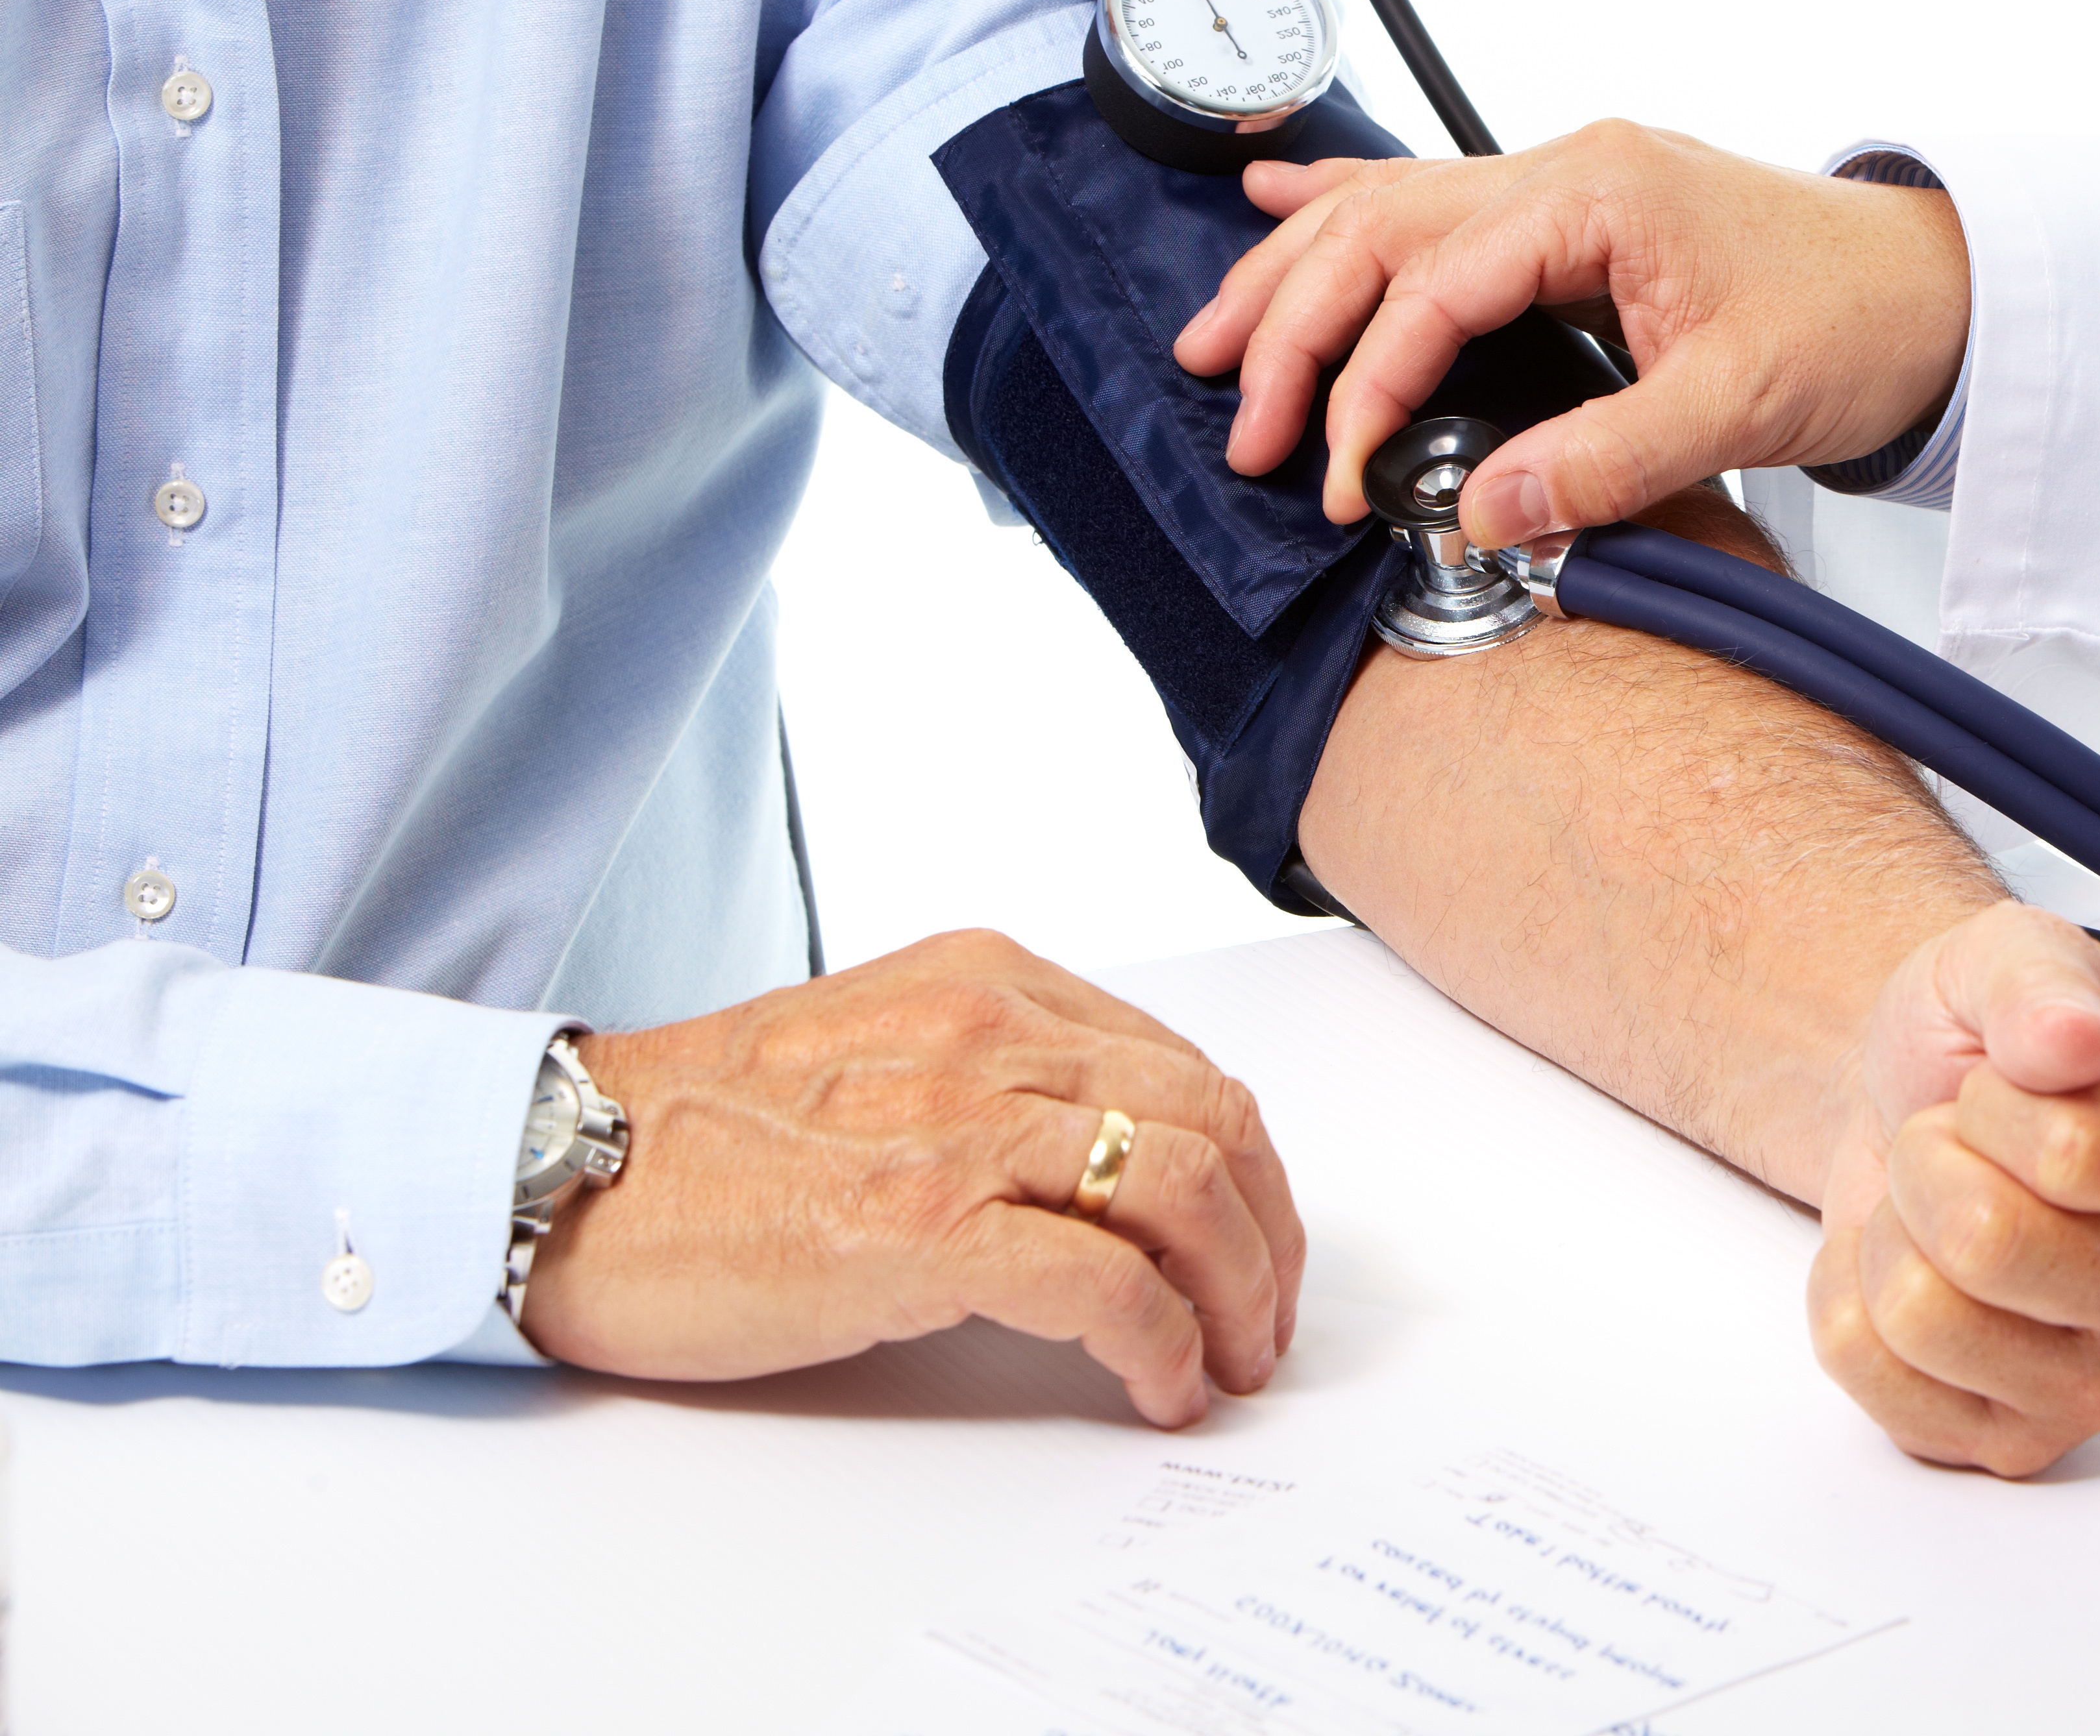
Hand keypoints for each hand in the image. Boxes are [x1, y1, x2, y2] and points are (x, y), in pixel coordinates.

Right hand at [518, 930, 1307, 1428]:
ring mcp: (957, 1126)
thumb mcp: (885, 1056)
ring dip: (1238, 1291)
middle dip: (1268, 1233)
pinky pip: (1103, 1283)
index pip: (1185, 1067)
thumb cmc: (707, 1134)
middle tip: (1264, 1318)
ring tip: (1230, 1361)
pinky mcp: (918, 1226)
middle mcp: (991, 1033)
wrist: (561, 1171)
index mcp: (989, 984)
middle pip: (1213, 1121)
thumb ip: (999, 1077)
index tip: (1255, 1244)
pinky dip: (1160, 1342)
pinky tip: (1158, 1386)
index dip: (1249, 1169)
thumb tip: (1117, 1162)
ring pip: (1182, 1188)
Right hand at [1172, 121, 1971, 538]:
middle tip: (1241, 421)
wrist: (1940, 289)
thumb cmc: (1860, 322)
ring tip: (1215, 337)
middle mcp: (1569, 169)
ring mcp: (1569, 182)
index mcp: (1600, 193)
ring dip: (1296, 272)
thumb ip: (1604, 461)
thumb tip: (1483, 513)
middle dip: (1293, 326)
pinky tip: (1276, 194)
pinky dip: (1351, 207)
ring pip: (1390, 209)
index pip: (1434, 287)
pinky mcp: (1576, 213)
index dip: (1373, 389)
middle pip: (1382, 230)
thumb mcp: (1736, 405)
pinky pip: (1435, 200)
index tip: (1346, 479)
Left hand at [1808, 902, 2099, 1476]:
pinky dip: (1851, 1295)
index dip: (1993, 1101)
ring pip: (1922, 1316)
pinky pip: (1870, 1370)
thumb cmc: (1991, 1043)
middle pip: (1988, 1243)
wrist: (1920, 1105)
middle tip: (1958, 1141)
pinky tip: (1911, 1262)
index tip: (2007, 1082)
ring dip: (1892, 1229)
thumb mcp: (2014, 954)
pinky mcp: (2021, 1439)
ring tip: (1939, 1201)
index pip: (2074, 1153)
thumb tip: (2069, 1040)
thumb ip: (2042, 979)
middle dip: (1929, 1161)